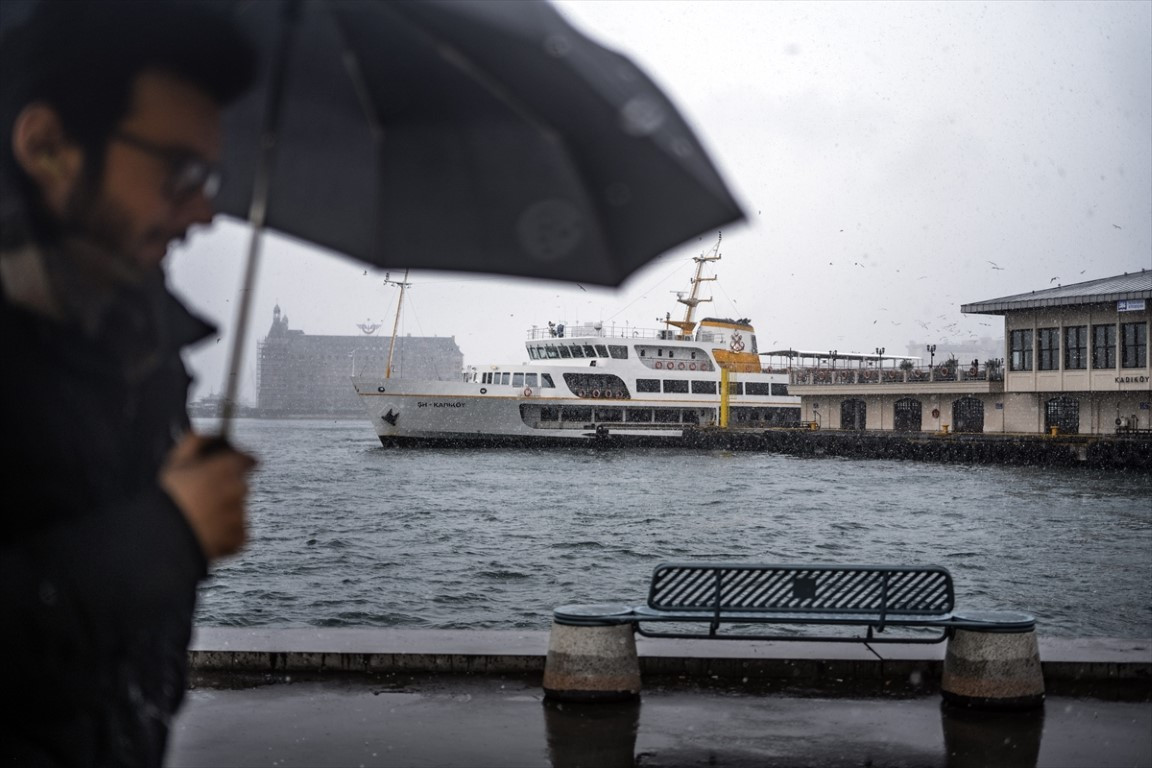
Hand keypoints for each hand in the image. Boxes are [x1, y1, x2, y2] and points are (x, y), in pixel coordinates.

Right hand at [160, 432, 257, 560]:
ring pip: (237, 509)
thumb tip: (210, 434)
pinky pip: (237, 532)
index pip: (247, 459)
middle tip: (202, 497)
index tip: (230, 465)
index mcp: (227, 469)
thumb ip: (197, 441)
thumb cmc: (167, 498)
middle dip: (226, 488)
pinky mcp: (239, 538)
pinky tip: (205, 532)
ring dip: (224, 511)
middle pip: (240, 485)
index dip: (238, 461)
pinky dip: (225, 533)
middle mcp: (239, 490)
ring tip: (198, 518)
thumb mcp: (175, 462)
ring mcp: (240, 515)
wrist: (163, 538)